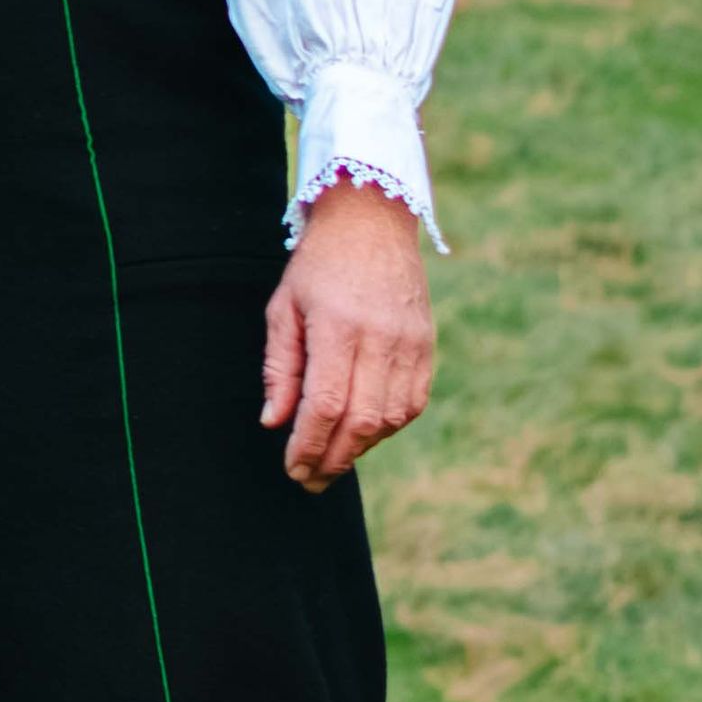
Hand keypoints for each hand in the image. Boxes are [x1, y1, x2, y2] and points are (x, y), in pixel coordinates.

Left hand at [261, 181, 434, 486]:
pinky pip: (412, 403)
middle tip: (309, 480)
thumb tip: (275, 422)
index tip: (292, 469)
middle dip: (333, 458)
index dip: (309, 445)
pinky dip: (387, 427)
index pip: (327, 404)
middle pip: (362, 420)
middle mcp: (380, 339)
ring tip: (331, 458)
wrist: (373, 222)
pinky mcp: (426, 346)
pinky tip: (363, 433)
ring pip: (390, 418)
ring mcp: (410, 344)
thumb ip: (280, 368)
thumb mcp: (284, 309)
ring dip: (360, 447)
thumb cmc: (319, 265)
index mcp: (338, 327)